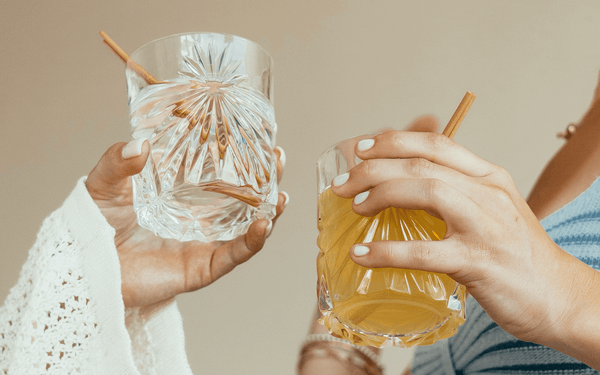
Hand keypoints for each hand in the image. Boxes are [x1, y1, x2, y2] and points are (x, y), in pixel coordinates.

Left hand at [85, 139, 287, 308]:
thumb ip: (117, 162)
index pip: (220, 169)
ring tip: (282, 195)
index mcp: (182, 192)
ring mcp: (203, 241)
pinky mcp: (201, 266)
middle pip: (244, 196)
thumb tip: (139, 145)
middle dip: (266, 179)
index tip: (260, 134)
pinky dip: (253, 241)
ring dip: (270, 211)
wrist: (85, 269)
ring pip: (248, 225)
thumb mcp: (104, 184)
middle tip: (279, 158)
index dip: (242, 153)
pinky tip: (264, 223)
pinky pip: (234, 254)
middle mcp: (199, 215)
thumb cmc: (94, 226)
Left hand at [331, 129, 577, 344]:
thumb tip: (401, 186)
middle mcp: (489, 194)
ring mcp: (486, 226)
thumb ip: (455, 194)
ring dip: (380, 194)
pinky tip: (362, 253)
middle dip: (374, 168)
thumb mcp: (490, 212)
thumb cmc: (517, 256)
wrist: (558, 296)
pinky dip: (387, 250)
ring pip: (426, 191)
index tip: (360, 149)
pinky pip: (424, 252)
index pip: (437, 144)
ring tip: (354, 207)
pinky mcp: (479, 262)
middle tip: (343, 184)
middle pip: (423, 164)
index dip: (394, 141)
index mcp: (489, 178)